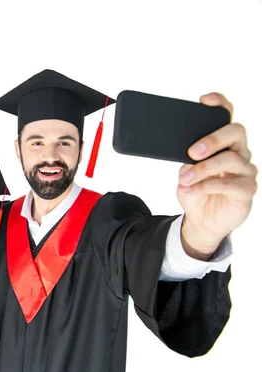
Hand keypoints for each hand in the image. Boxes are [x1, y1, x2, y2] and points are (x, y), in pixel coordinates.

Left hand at [177, 92, 257, 258]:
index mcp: (224, 143)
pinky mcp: (247, 190)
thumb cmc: (195, 190)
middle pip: (235, 132)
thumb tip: (175, 146)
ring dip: (203, 169)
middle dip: (213, 139)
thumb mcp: (185, 171)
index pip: (226, 117)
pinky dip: (206, 185)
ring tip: (185, 179)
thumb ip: (186, 158)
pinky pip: (230, 183)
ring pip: (230, 160)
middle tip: (192, 152)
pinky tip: (191, 189)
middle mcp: (239, 152)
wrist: (200, 220)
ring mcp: (246, 170)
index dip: (219, 104)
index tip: (204, 99)